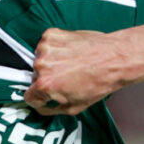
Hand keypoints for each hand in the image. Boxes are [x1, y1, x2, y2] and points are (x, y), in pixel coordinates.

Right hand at [23, 28, 143, 115]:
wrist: (114, 58)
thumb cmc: (98, 83)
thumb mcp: (74, 107)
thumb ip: (51, 109)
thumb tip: (40, 106)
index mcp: (45, 85)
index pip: (29, 96)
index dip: (40, 98)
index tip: (47, 95)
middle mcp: (41, 65)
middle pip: (36, 77)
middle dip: (48, 79)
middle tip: (67, 78)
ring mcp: (45, 47)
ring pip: (40, 60)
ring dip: (51, 62)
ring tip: (72, 64)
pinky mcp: (50, 34)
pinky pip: (46, 45)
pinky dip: (56, 48)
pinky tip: (71, 52)